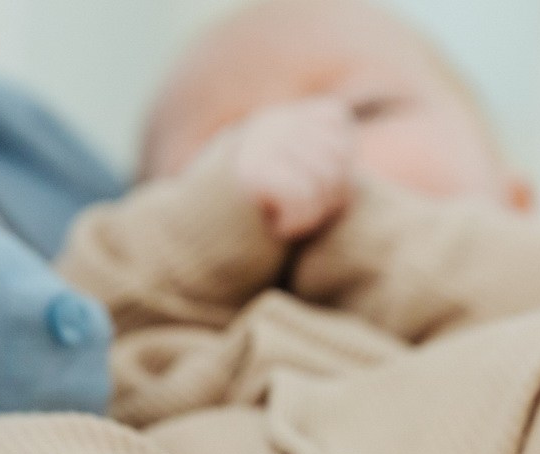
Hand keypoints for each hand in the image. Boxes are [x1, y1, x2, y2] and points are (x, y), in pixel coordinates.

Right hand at [230, 96, 355, 240]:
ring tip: (283, 221)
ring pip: (327, 177)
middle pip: (339, 154)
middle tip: (295, 214)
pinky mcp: (252, 172)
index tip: (307, 191)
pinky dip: (296, 223)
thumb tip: (348, 158)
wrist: (192, 248)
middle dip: (329, 195)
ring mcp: (258, 144)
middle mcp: (268, 122)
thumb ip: (311, 158)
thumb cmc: (245, 224)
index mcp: (275, 118)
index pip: (338, 122)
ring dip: (313, 213)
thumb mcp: (278, 178)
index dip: (337, 163)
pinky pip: (305, 196)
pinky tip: (274, 229)